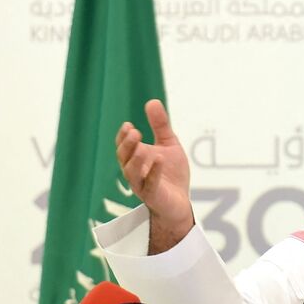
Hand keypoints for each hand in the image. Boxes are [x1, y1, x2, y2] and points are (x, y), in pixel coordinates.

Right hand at [115, 99, 193, 251]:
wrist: (179, 202)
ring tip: (142, 146)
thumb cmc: (171, 174)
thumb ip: (161, 126)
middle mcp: (135, 172)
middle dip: (127, 145)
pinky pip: (150, 185)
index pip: (124, 147)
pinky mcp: (154, 196)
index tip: (128, 125)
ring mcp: (143, 185)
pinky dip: (154, 172)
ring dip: (136, 159)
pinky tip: (159, 159)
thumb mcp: (168, 145)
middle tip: (134, 131)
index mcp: (136, 159)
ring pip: (132, 173)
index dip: (123, 137)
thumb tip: (152, 101)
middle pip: (124, 158)